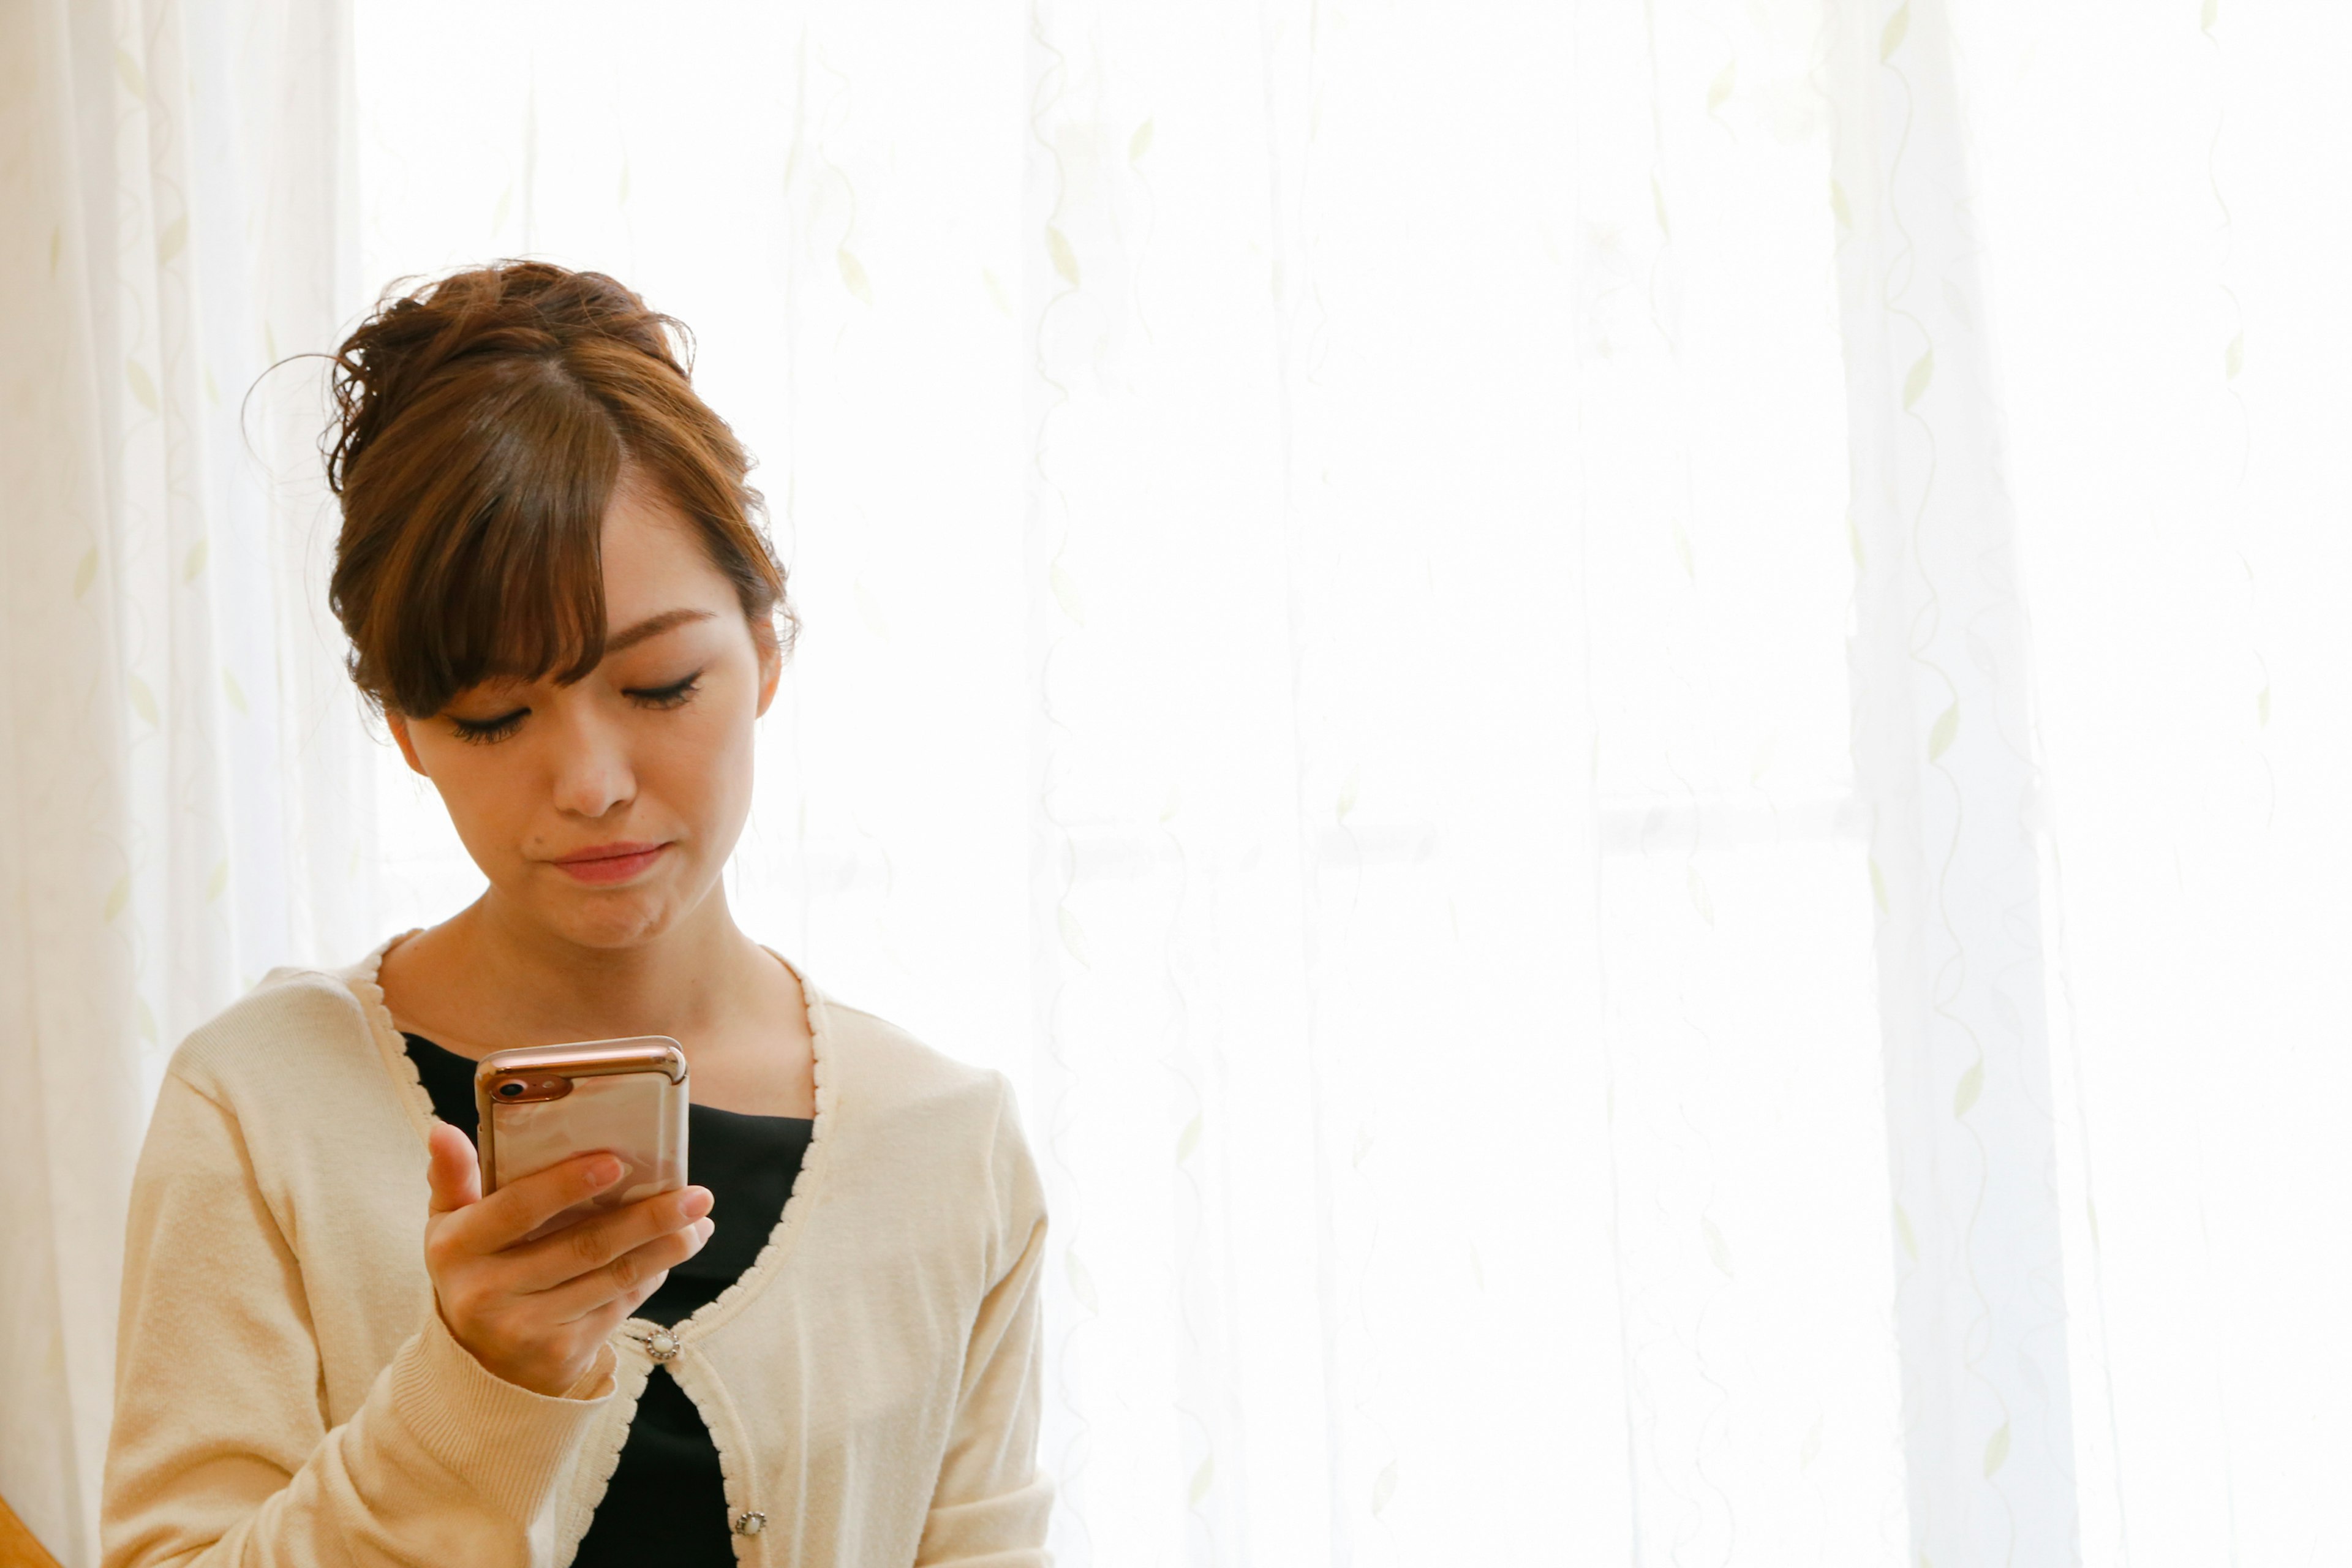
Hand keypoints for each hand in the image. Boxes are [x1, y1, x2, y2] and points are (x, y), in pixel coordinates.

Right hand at [422, 1121, 713, 1396]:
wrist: (476, 1363)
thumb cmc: (474, 1269)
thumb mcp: (451, 1225)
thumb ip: (452, 1177)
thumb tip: (444, 1130)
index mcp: (457, 1248)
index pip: (517, 1208)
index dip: (565, 1185)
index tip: (617, 1162)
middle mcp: (486, 1292)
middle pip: (583, 1246)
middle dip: (647, 1218)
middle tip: (696, 1194)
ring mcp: (525, 1328)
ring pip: (611, 1278)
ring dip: (665, 1248)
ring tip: (700, 1220)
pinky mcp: (560, 1354)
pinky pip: (619, 1307)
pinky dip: (651, 1277)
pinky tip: (674, 1251)